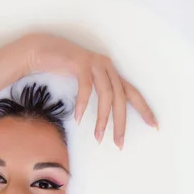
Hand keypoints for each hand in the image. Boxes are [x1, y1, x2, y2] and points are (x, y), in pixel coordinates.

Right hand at [24, 32, 157, 148]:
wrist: (39, 50)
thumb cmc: (60, 69)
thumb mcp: (83, 83)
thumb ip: (95, 94)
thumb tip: (104, 117)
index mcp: (110, 72)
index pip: (132, 93)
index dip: (144, 109)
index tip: (154, 125)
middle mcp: (107, 66)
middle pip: (121, 97)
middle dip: (121, 122)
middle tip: (119, 143)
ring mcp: (95, 63)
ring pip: (106, 94)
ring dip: (103, 118)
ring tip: (98, 136)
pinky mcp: (80, 63)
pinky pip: (86, 87)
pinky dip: (82, 104)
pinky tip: (78, 118)